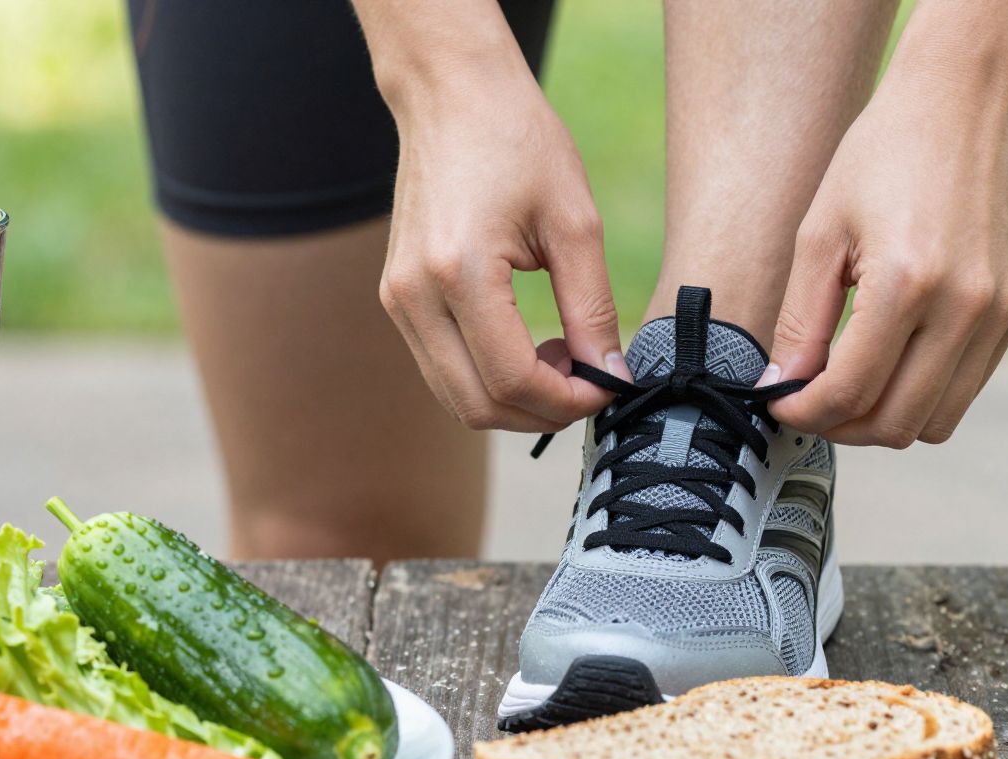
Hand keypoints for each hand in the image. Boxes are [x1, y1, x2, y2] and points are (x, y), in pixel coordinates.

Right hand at [378, 61, 628, 431]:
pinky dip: (487, 378)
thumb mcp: (575, 223)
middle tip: (588, 384)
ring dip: (512, 401)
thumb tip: (611, 375)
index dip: (567, 401)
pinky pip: (441, 369)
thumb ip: (593, 308)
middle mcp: (414, 296)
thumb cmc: (517, 142)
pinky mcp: (396, 299)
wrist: (450, 96)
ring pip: (454, 397)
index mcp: (459, 272)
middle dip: (539, 413)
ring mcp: (397, 301)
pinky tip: (528, 348)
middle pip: (476, 404)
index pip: (510, 379)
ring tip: (561, 361)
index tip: (608, 387)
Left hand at [767, 6, 1007, 446]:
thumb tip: (779, 388)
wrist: (962, 104)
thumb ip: (799, 322)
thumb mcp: (818, 235)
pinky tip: (884, 364)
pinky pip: (963, 388)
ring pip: (935, 421)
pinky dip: (919, 394)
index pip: (850, 392)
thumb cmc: (881, 157)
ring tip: (843, 388)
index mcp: (907, 282)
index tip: (777, 404)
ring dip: (882, 419)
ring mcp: (996, 311)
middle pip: (896, 423)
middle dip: (840, 426)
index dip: (803, 413)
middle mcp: (964, 305)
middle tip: (805, 404)